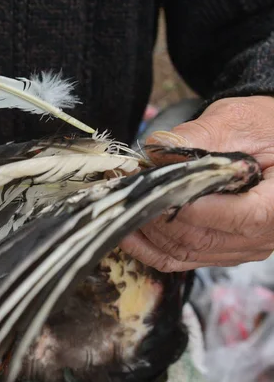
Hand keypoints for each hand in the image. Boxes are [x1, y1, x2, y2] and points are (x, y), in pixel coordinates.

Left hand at [121, 95, 273, 271]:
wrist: (266, 141)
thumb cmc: (258, 128)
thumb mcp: (233, 122)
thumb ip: (197, 137)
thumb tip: (156, 152)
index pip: (237, 217)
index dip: (191, 207)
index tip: (155, 188)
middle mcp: (264, 236)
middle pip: (202, 238)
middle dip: (157, 214)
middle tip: (127, 189)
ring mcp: (240, 249)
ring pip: (185, 252)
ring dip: (148, 230)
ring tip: (123, 203)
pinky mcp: (218, 252)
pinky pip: (179, 259)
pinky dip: (148, 248)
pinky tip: (126, 230)